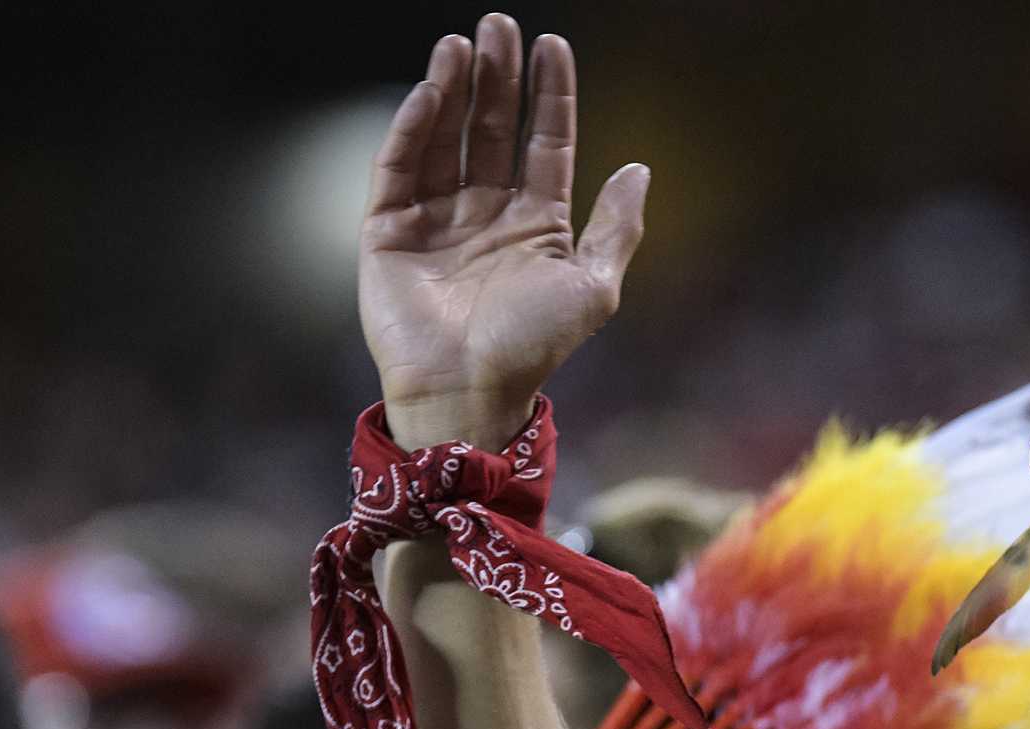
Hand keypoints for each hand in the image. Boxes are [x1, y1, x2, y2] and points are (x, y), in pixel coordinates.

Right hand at [359, 13, 648, 449]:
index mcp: (537, 223)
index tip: (554, 44)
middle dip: (498, 77)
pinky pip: (400, 167)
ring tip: (463, 43)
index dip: (549, 95)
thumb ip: (616, 228)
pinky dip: (414, 127)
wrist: (470, 390)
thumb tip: (640, 167)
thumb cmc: (535, 347)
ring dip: (454, 89)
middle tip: (500, 24)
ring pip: (446, 138)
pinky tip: (432, 91)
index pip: (545, 143)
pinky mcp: (389, 230)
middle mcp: (487, 213)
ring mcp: (436, 218)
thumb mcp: (595, 287)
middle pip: (493, 128)